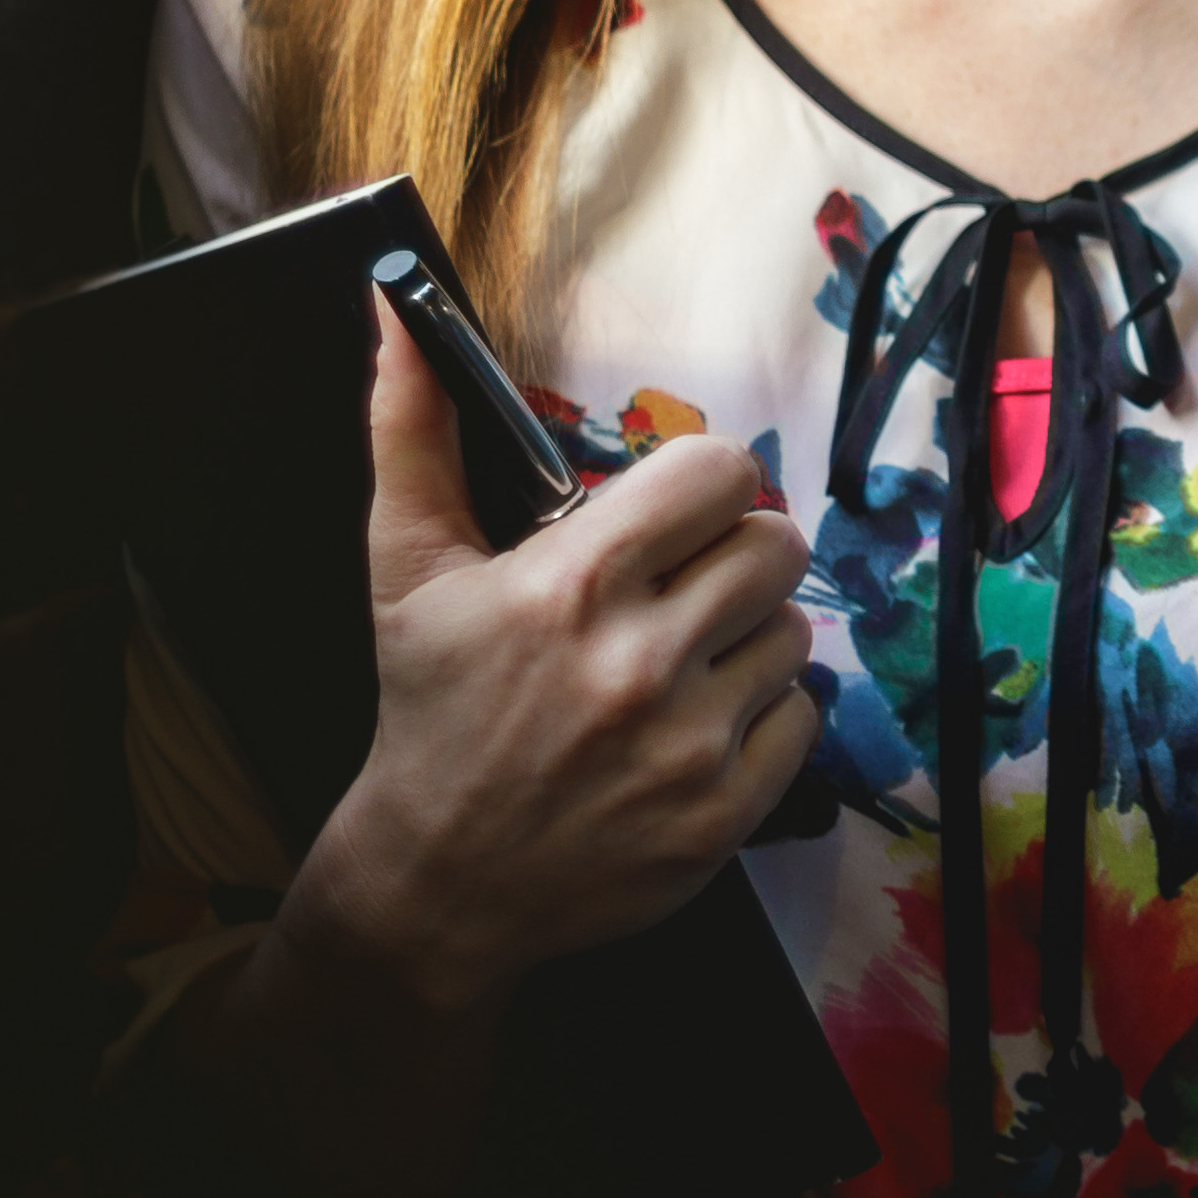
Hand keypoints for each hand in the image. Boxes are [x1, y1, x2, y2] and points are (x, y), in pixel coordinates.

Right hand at [291, 298, 818, 1017]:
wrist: (435, 883)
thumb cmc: (429, 710)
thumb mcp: (406, 567)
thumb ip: (413, 431)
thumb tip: (396, 314)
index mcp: (574, 584)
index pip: (721, 472)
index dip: (703, 486)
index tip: (670, 517)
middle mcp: (640, 660)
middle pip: (777, 545)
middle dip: (735, 554)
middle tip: (683, 587)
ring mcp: (688, 746)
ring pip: (792, 633)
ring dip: (746, 639)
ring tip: (677, 664)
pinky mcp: (722, 816)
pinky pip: (801, 718)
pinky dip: (759, 718)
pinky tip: (690, 729)